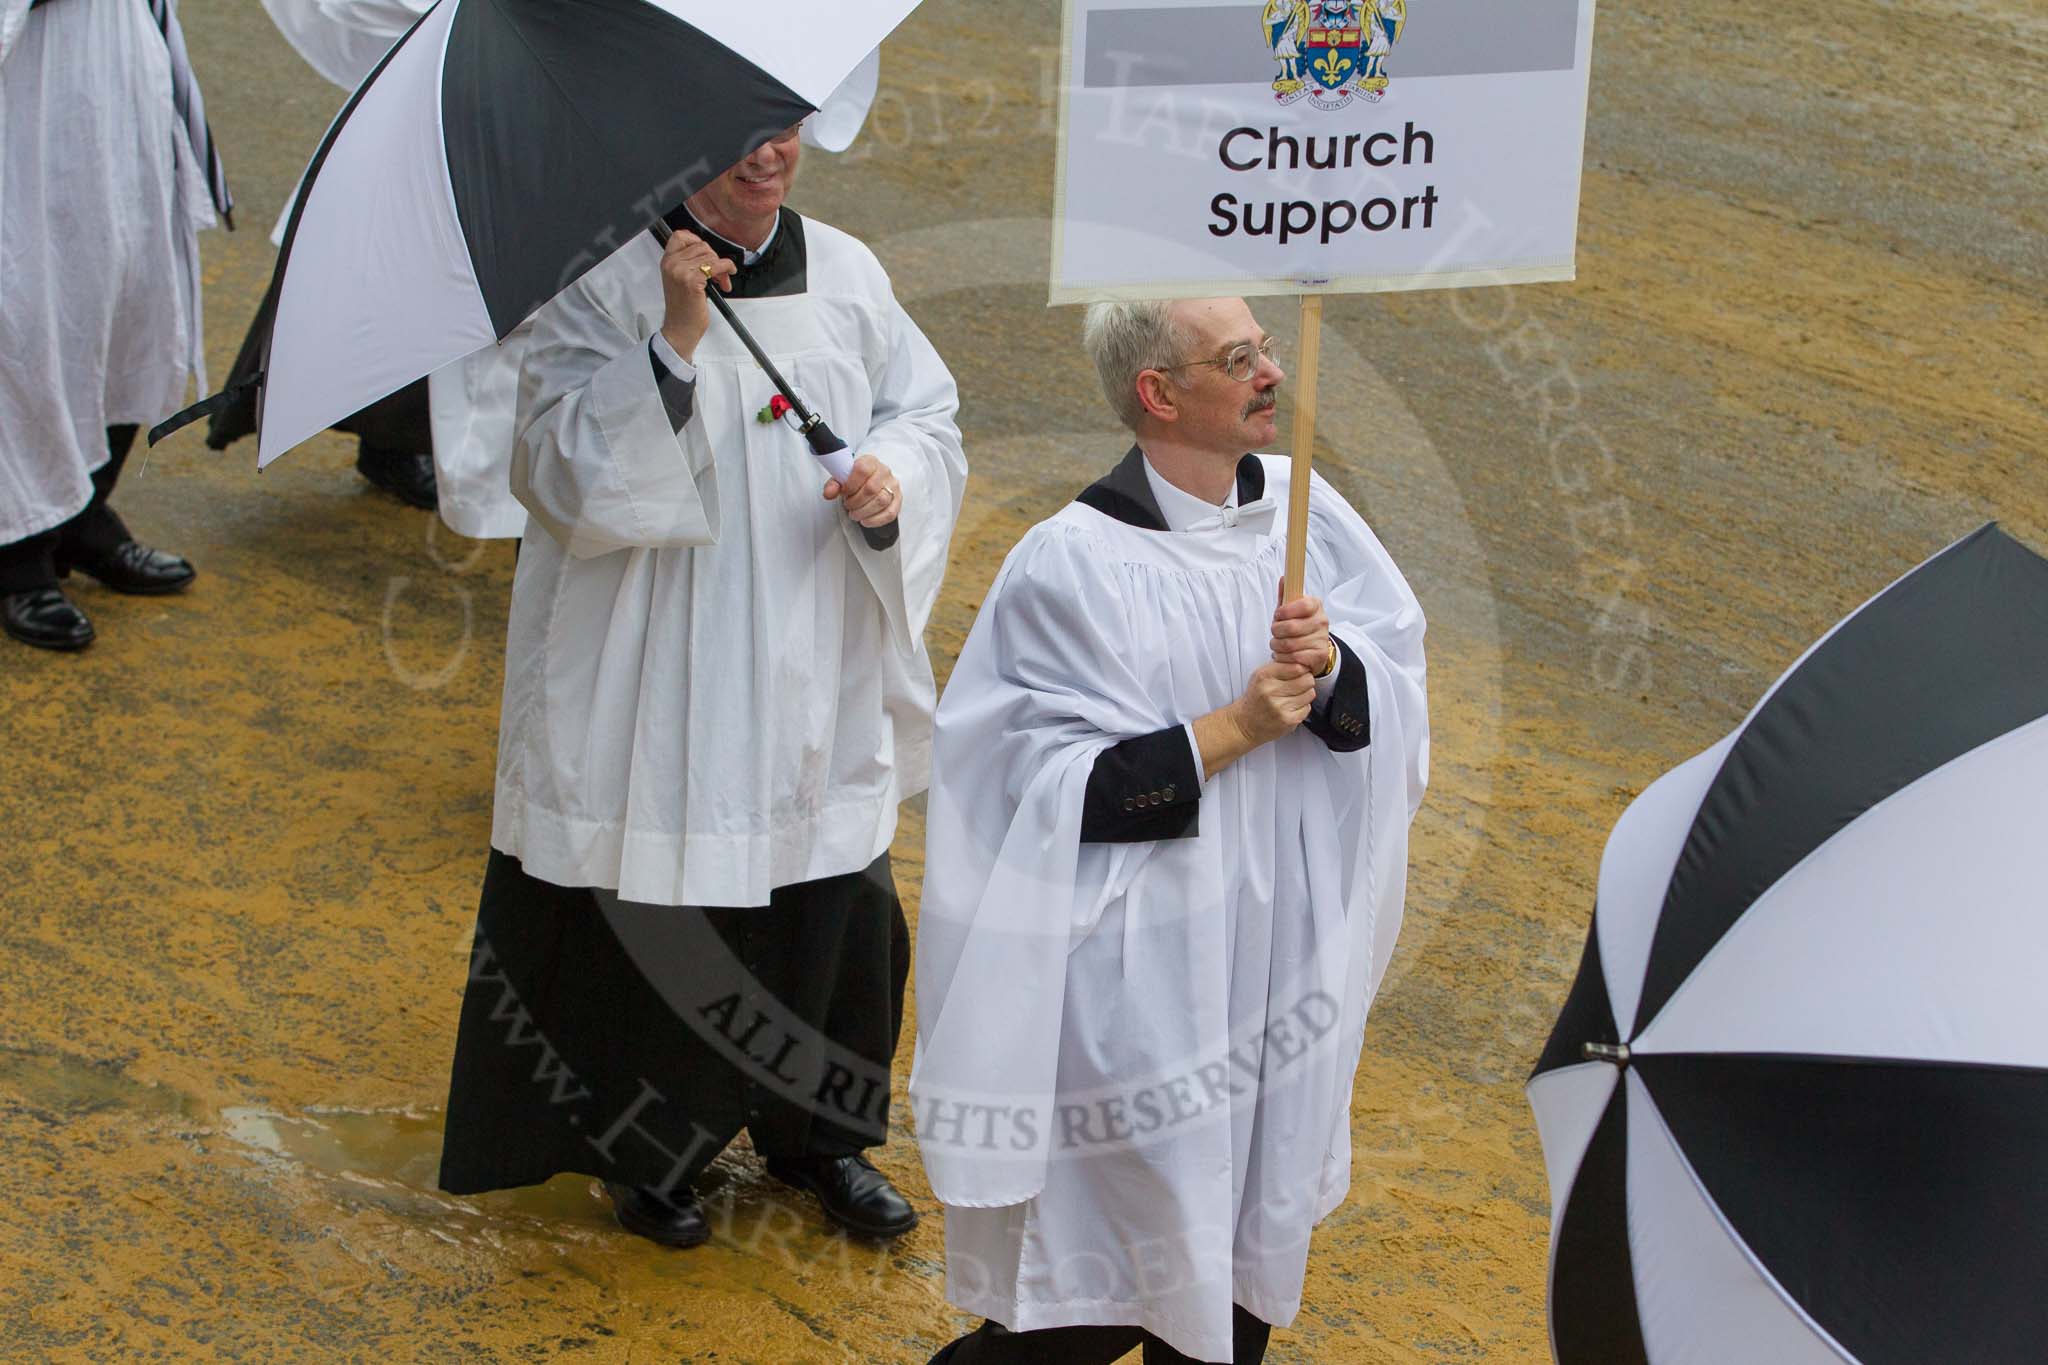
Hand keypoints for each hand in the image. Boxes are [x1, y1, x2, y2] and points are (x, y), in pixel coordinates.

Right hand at [658, 231, 736, 360]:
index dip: (697, 240)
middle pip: (701, 245)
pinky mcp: (693, 280)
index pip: (680, 236)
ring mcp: (681, 271)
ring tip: (721, 281)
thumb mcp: (679, 280)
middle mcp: (672, 264)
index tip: (707, 252)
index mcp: (667, 262)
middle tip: (719, 273)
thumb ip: (688, 263)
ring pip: (711, 255)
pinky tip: (726, 280)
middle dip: (715, 258)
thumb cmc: (682, 309)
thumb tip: (708, 253)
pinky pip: (717, 266)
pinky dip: (726, 269)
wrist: (680, 329)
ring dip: (722, 267)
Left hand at [824, 454, 901, 527]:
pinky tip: (865, 520)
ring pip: (881, 501)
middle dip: (856, 501)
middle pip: (871, 488)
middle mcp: (884, 472)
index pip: (862, 469)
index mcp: (870, 462)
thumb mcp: (842, 479)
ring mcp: (893, 486)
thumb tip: (829, 493)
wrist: (870, 482)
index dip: (851, 484)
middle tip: (848, 506)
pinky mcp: (897, 500)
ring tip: (854, 514)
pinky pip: (890, 513)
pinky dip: (875, 520)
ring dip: (864, 511)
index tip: (844, 493)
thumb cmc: (856, 480)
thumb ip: (833, 485)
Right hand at [1230, 661, 1316, 747]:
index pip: (1297, 666)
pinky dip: (1302, 708)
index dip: (1302, 669)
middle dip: (1305, 681)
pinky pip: (1307, 708)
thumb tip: (1304, 662)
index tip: (1299, 673)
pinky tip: (1291, 708)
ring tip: (1292, 697)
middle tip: (1297, 685)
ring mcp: (1279, 707)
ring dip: (1305, 695)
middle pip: (1307, 680)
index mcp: (1264, 676)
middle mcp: (1270, 691)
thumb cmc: (1256, 698)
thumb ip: (1281, 666)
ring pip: (1310, 693)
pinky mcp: (1288, 720)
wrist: (1245, 723)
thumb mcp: (1261, 675)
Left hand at [1271, 586, 1331, 676]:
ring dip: (1277, 646)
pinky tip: (1283, 655)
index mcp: (1315, 605)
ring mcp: (1322, 639)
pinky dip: (1284, 658)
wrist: (1312, 648)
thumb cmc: (1298, 625)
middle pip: (1291, 627)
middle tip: (1275, 633)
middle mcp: (1322, 621)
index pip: (1301, 605)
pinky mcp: (1320, 655)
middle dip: (1276, 632)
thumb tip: (1284, 578)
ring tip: (1277, 645)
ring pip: (1290, 644)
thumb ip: (1286, 594)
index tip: (1277, 616)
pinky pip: (1295, 658)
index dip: (1285, 612)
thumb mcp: (1290, 609)